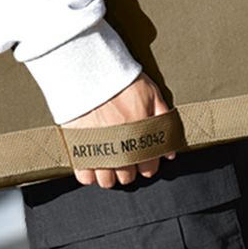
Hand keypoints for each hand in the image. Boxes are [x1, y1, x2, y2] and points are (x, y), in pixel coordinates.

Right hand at [59, 72, 176, 187]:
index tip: (142, 157)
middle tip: (124, 154)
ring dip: (109, 173)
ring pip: (106, 181)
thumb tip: (170, 151)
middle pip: (127, 177)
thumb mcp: (151, 94)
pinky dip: (88, 172)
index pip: (149, 167)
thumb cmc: (121, 79)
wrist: (89, 68)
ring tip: (107, 159)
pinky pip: (84, 176)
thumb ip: (163, 122)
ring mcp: (98, 149)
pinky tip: (92, 160)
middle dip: (128, 168)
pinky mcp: (77, 147)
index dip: (147, 163)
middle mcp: (121, 147)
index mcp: (141, 136)